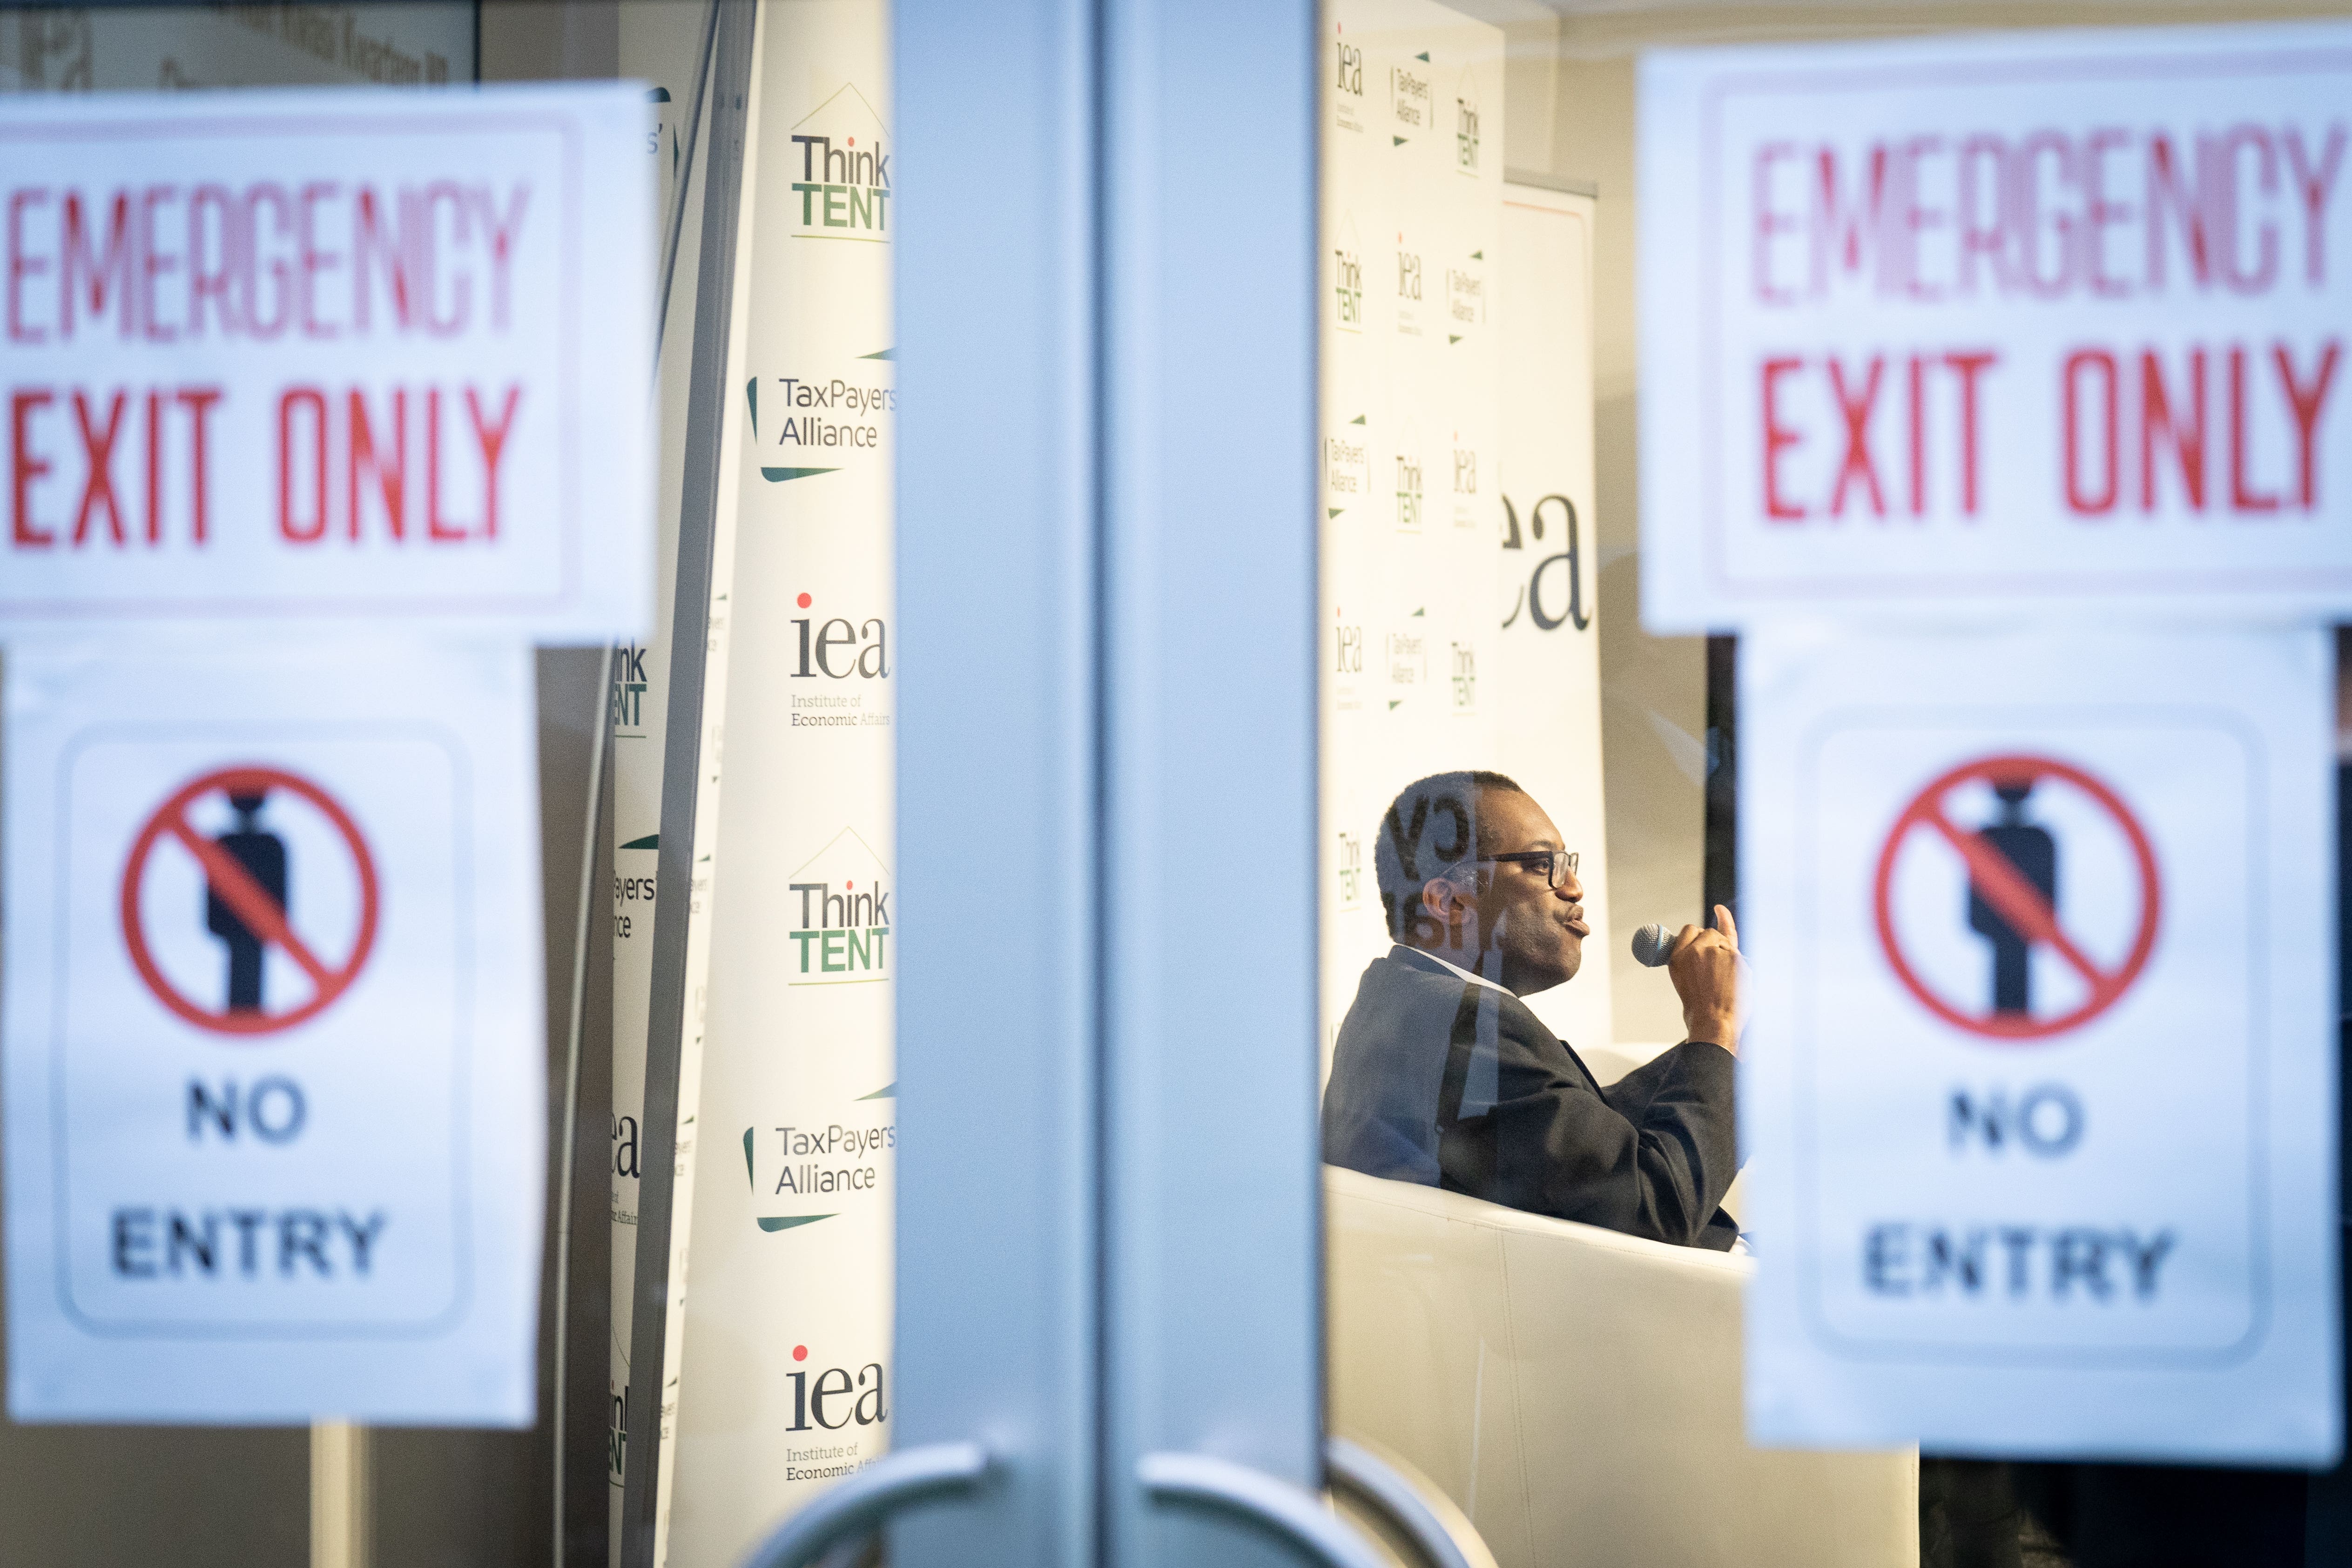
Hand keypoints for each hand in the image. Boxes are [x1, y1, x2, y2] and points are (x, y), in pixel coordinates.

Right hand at [1668, 904, 1744, 1052]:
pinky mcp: (1738, 960)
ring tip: (1724, 982)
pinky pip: (1741, 958)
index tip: (1719, 911)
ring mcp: (1719, 953)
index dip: (1700, 931)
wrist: (1714, 1024)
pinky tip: (1734, 983)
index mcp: (1679, 956)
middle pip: (1712, 932)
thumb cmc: (1699, 1007)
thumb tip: (1700, 942)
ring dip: (1729, 957)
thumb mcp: (1683, 979)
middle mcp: (1697, 950)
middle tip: (1718, 966)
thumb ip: (1690, 958)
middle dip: (1716, 943)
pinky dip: (1741, 969)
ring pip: (1728, 943)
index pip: (1691, 930)